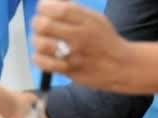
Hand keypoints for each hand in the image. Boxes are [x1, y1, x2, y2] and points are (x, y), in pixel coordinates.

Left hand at [31, 1, 157, 94]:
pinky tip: (42, 55)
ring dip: (36, 40)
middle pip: (45, 25)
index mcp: (86, 21)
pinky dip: (38, 58)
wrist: (121, 66)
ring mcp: (74, 55)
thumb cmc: (105, 40)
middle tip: (39, 26)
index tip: (43, 9)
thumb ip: (75, 11)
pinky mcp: (69, 70)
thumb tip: (50, 3)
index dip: (44, 7)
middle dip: (37, 23)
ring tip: (41, 40)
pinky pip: (44, 63)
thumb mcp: (96, 19)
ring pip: (42, 44)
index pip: (59, 9)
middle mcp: (80, 36)